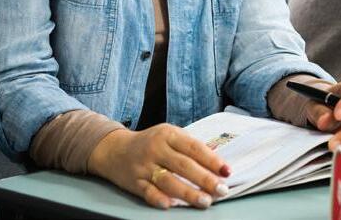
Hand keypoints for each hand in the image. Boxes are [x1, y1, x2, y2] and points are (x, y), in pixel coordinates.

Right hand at [87, 123, 229, 209]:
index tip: (226, 171)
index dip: (211, 160)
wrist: (114, 150)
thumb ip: (190, 146)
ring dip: (188, 193)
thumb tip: (217, 158)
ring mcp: (144, 166)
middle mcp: (156, 149)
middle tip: (221, 190)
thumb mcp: (169, 135)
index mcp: (168, 134)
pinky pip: (148, 192)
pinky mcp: (134, 182)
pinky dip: (159, 198)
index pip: (194, 147)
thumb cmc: (149, 143)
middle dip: (205, 179)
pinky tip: (171, 205)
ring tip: (205, 201)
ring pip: (168, 181)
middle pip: (183, 165)